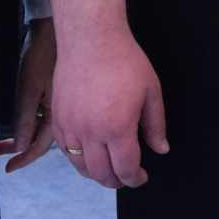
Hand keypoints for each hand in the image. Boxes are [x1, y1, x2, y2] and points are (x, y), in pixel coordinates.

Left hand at [0, 18, 57, 171]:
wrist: (51, 30)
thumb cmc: (41, 56)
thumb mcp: (29, 89)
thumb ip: (26, 119)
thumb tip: (21, 146)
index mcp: (57, 114)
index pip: (39, 146)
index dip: (23, 158)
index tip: (9, 168)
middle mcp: (58, 112)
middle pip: (38, 139)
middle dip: (17, 148)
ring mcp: (55, 103)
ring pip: (37, 128)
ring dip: (20, 135)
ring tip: (0, 142)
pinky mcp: (51, 94)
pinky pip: (39, 116)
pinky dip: (26, 123)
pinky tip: (15, 124)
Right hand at [50, 27, 168, 188]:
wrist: (90, 37)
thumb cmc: (124, 60)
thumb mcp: (151, 90)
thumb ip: (156, 124)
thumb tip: (161, 149)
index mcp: (118, 128)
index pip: (126, 169)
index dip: (136, 179)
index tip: (141, 177)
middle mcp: (91, 132)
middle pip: (102, 174)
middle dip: (117, 181)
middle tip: (126, 175)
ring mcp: (71, 126)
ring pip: (81, 166)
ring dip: (96, 173)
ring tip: (108, 167)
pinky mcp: (58, 118)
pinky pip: (65, 150)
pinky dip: (78, 158)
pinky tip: (88, 152)